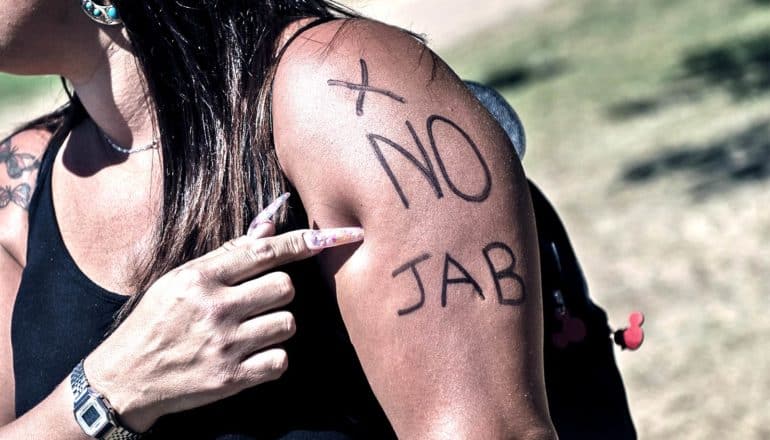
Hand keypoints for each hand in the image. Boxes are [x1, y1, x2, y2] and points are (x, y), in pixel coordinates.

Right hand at [83, 208, 363, 431]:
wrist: (125, 378)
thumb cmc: (157, 321)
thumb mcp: (181, 279)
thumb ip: (228, 254)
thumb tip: (270, 223)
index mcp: (201, 277)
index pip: (265, 252)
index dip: (304, 243)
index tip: (336, 237)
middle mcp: (215, 308)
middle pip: (285, 287)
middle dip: (278, 292)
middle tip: (256, 302)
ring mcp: (224, 345)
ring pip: (287, 323)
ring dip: (276, 326)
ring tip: (249, 330)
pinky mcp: (231, 378)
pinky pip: (280, 361)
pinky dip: (271, 358)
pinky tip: (250, 355)